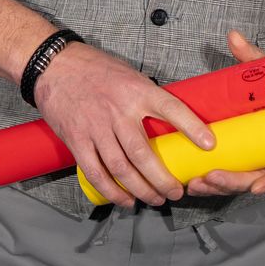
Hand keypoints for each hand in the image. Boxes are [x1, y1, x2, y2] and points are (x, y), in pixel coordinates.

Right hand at [32, 42, 214, 208]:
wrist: (56, 66)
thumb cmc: (95, 69)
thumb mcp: (129, 75)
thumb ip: (147, 97)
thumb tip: (170, 121)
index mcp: (137, 91)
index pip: (171, 109)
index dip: (192, 127)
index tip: (208, 145)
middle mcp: (118, 111)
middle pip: (144, 154)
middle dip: (163, 179)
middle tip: (176, 192)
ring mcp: (96, 127)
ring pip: (122, 168)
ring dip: (141, 190)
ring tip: (156, 199)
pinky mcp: (77, 140)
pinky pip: (96, 172)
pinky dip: (112, 191)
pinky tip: (125, 200)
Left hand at [184, 30, 264, 197]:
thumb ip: (251, 56)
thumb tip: (234, 37)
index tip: (257, 187)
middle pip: (255, 181)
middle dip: (232, 184)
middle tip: (210, 178)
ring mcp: (253, 160)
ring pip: (236, 183)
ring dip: (217, 187)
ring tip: (195, 183)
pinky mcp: (236, 161)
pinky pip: (225, 177)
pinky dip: (210, 182)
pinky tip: (193, 181)